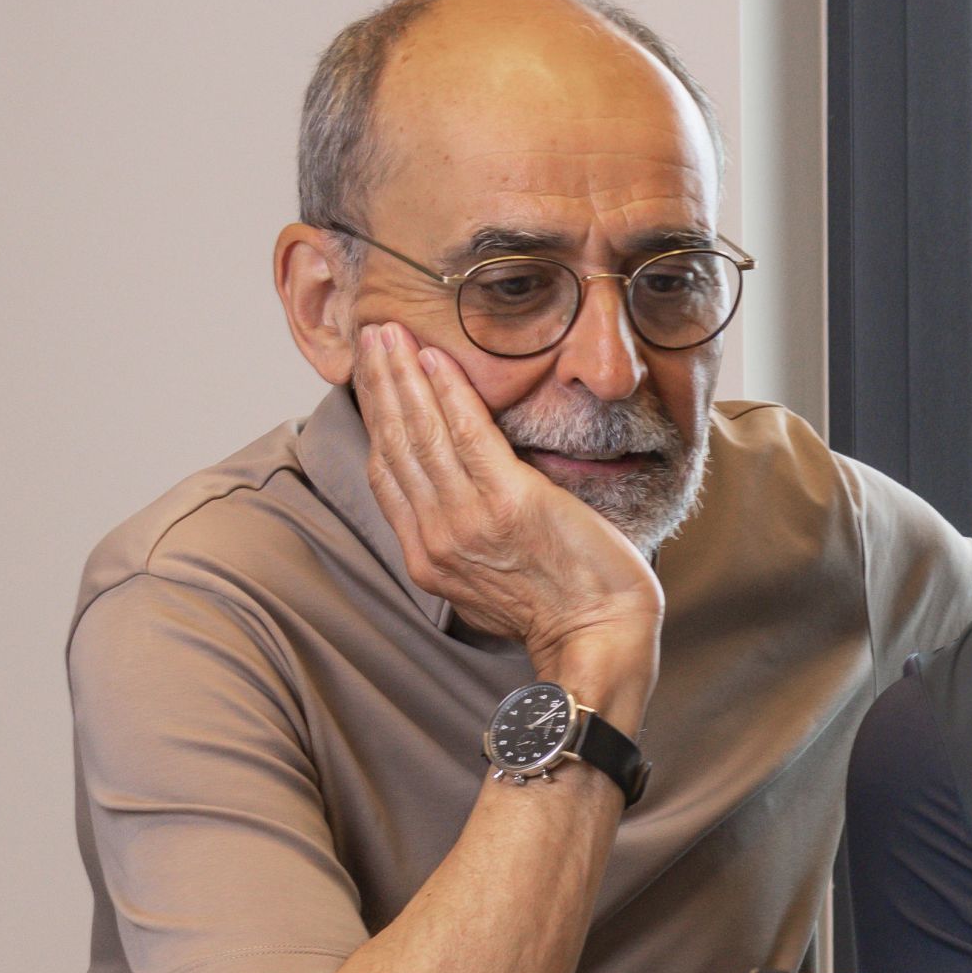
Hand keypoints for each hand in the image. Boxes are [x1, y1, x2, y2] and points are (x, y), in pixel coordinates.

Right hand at [352, 322, 663, 712]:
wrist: (599, 636)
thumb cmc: (563, 608)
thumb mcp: (489, 579)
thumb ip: (465, 538)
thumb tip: (461, 499)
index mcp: (428, 556)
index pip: (389, 474)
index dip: (377, 421)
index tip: (372, 378)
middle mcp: (437, 538)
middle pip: (396, 446)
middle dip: (380, 386)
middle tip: (371, 337)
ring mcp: (468, 521)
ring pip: (422, 435)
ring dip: (402, 378)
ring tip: (390, 336)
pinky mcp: (509, 503)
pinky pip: (468, 436)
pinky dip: (448, 394)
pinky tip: (435, 360)